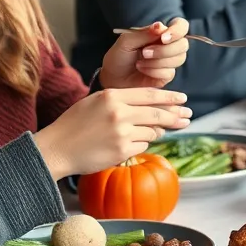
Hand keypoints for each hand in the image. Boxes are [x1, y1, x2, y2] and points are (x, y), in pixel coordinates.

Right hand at [35, 88, 191, 180]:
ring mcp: (121, 132)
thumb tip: (154, 106)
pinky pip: (142, 145)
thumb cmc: (75, 124)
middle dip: (176, 115)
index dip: (170, 97)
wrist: (56, 148)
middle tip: (188, 116)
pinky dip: (140, 144)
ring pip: (152, 131)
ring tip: (144, 132)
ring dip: (154, 132)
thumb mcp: (96, 102)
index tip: (183, 99)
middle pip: (158, 113)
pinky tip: (127, 144)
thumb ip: (123, 101)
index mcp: (112, 95)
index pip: (150, 94)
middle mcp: (119, 112)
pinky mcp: (122, 151)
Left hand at [99, 18, 189, 89]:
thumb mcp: (126, 41)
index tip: (163, 38)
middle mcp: (169, 46)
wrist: (112, 77)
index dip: (177, 31)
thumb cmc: (119, 57)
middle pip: (183, 45)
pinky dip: (154, 71)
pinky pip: (169, 73)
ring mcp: (169, 62)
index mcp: (161, 34)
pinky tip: (142, 70)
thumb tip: (160, 26)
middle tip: (144, 52)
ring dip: (156, 62)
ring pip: (179, 59)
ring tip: (139, 63)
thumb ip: (144, 33)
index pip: (181, 26)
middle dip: (164, 50)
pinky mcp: (167, 76)